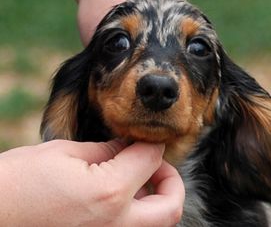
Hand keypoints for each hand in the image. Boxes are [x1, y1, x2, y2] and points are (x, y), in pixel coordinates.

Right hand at [0, 140, 183, 225]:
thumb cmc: (15, 183)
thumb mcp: (62, 154)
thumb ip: (104, 151)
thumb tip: (127, 146)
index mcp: (109, 193)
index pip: (151, 159)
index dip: (150, 142)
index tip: (143, 138)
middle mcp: (116, 226)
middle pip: (170, 207)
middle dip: (170, 181)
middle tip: (154, 166)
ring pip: (156, 224)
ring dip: (156, 200)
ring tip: (135, 180)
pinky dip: (136, 214)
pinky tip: (118, 197)